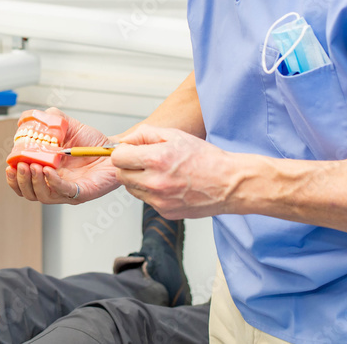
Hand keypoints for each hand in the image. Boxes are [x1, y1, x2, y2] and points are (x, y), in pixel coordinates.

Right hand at [6, 107, 119, 203]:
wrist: (112, 147)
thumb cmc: (90, 141)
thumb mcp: (66, 125)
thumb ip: (48, 119)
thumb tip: (27, 118)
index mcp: (46, 172)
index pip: (22, 183)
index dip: (13, 177)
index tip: (9, 165)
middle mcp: (54, 184)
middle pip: (29, 192)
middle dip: (21, 180)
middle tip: (21, 166)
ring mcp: (67, 191)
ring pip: (43, 196)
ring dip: (35, 182)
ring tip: (34, 166)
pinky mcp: (81, 193)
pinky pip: (64, 192)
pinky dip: (53, 182)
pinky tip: (48, 171)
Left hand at [111, 124, 235, 218]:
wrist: (229, 184)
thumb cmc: (205, 158)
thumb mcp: (175, 135)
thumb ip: (145, 134)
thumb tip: (125, 140)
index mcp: (156, 159)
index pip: (117, 159)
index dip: (122, 152)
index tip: (131, 151)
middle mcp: (154, 182)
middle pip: (121, 176)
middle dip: (127, 167)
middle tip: (143, 161)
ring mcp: (159, 200)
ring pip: (132, 189)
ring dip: (138, 180)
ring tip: (159, 172)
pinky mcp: (165, 212)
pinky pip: (146, 200)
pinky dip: (152, 192)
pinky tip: (169, 184)